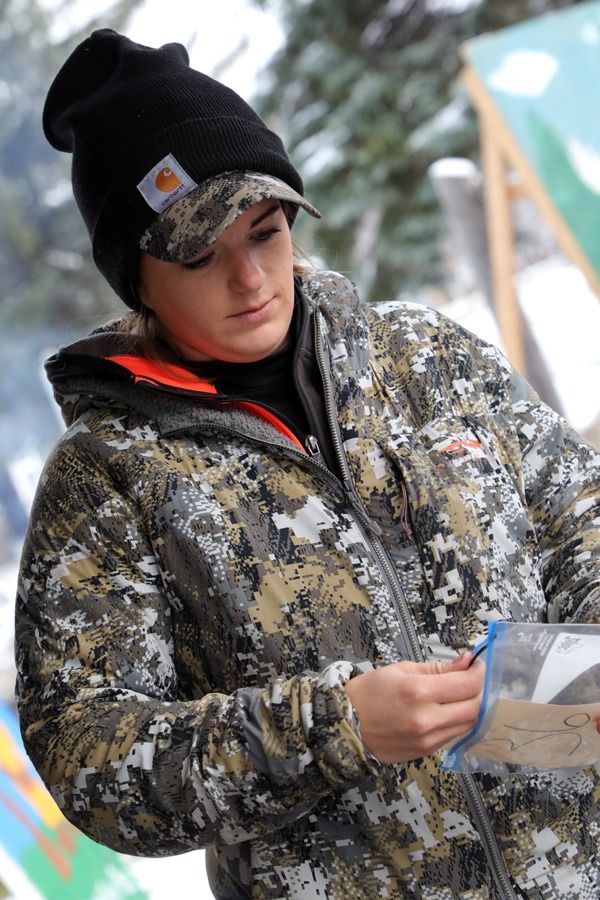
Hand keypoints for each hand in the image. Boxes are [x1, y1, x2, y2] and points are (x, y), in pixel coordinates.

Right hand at [345, 653, 483, 763]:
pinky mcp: (425, 752)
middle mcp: (426, 718)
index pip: (467, 684)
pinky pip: (452, 735)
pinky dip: (457, 722)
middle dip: (479, 691)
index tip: (476, 666)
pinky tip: (446, 711)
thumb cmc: (371, 691)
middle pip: (474, 707)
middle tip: (471, 680)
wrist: (347, 724)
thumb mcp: (402, 670)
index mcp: (418, 691)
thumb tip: (466, 661)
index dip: (478, 673)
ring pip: (468, 725)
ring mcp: (427, 739)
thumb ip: (438, 668)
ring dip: (471, 708)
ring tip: (460, 695)